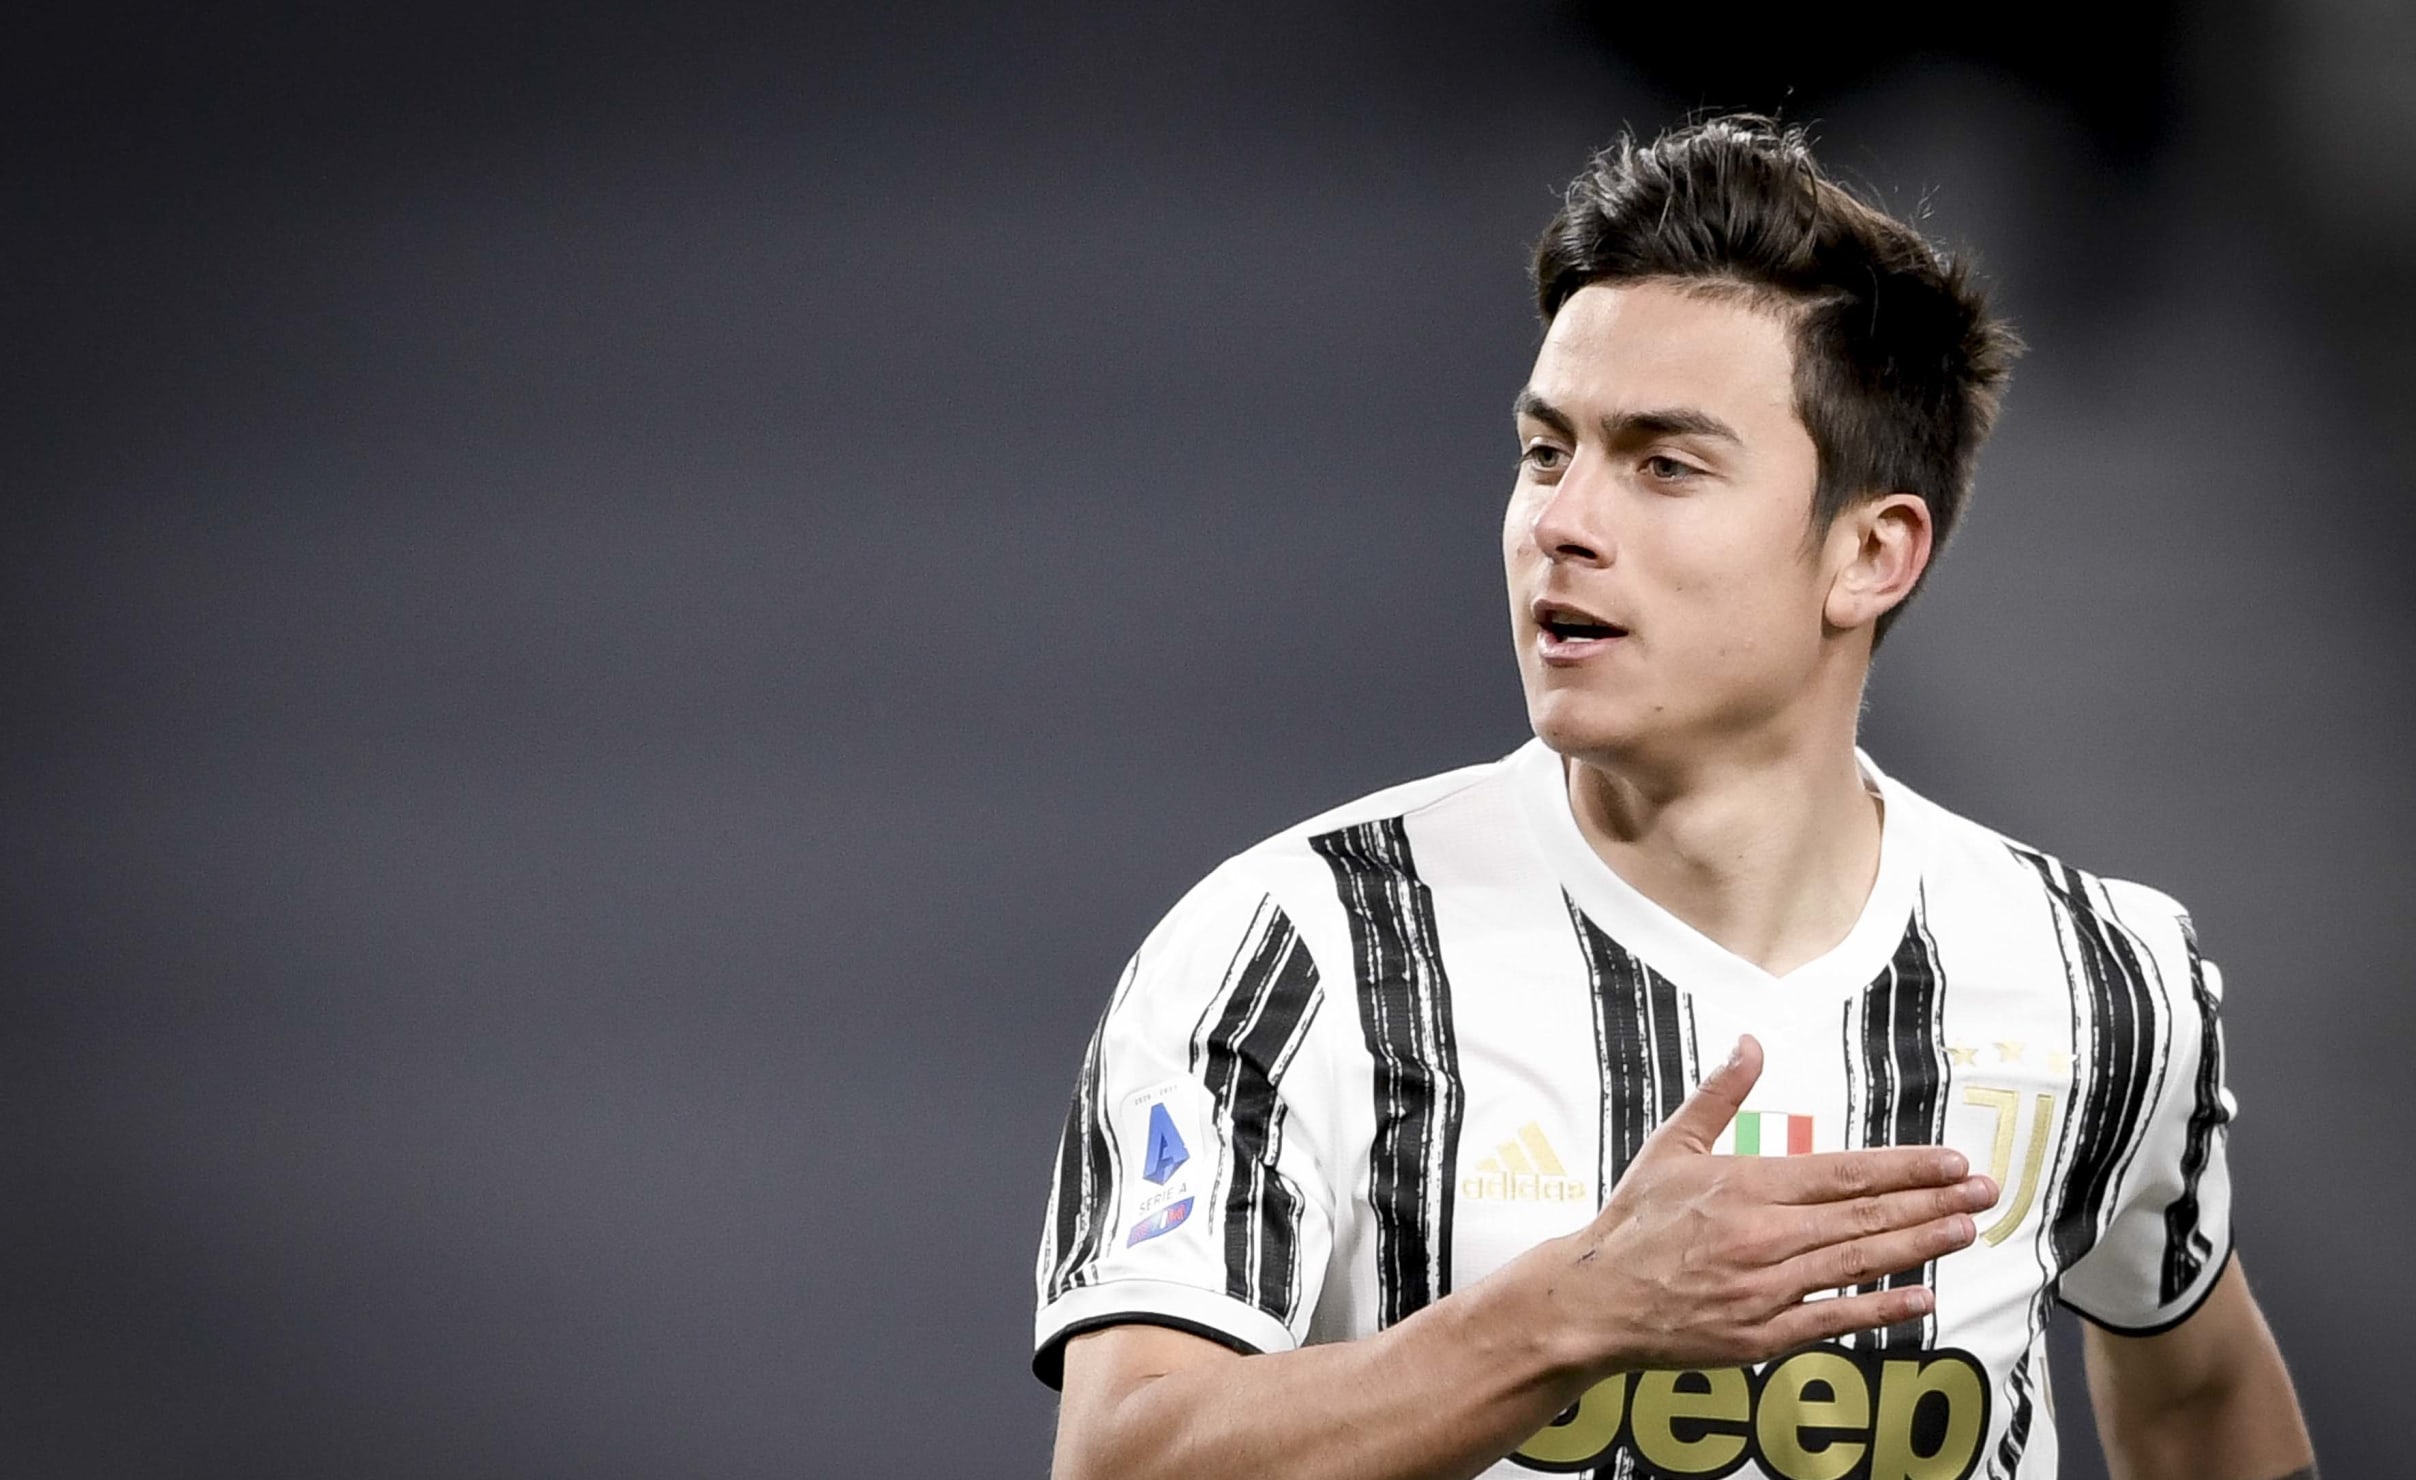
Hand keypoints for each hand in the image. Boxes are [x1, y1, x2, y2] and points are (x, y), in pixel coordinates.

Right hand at [1534, 1034, 1997, 1374]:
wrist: (1595, 1300)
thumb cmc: (1633, 1222)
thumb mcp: (1670, 1146)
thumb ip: (1719, 1096)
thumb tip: (1749, 1043)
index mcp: (1746, 1184)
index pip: (1844, 1172)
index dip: (1904, 1168)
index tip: (1950, 1162)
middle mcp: (1764, 1235)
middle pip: (1865, 1215)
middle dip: (1933, 1202)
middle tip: (1985, 1193)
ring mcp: (1767, 1288)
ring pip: (1859, 1262)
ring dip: (1920, 1246)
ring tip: (1966, 1230)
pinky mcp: (1763, 1334)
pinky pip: (1835, 1318)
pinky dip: (1882, 1308)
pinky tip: (1924, 1297)